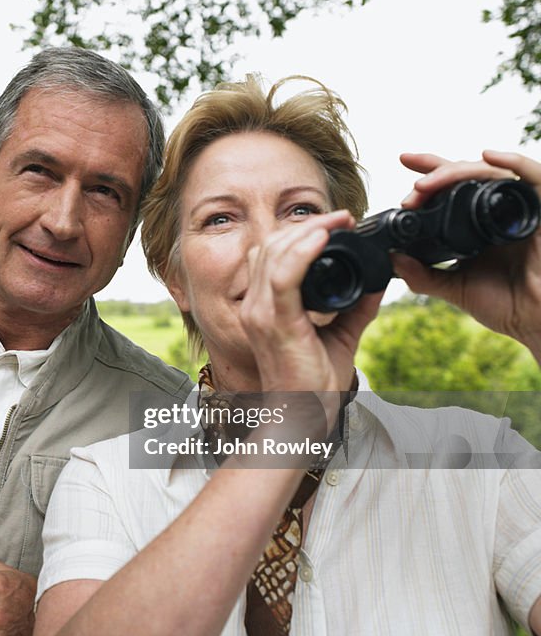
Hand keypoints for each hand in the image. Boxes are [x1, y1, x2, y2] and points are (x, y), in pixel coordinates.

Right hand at [240, 210, 383, 393]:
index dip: (299, 232)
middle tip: (341, 217)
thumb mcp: (340, 336)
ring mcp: (260, 314)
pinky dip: (303, 252)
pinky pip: (283, 277)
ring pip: (274, 254)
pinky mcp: (275, 323)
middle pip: (270, 246)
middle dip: (305, 224)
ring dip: (306, 231)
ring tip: (336, 222)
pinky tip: (323, 238)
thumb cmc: (313, 384)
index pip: (271, 254)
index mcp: (265, 306)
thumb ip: (356, 307)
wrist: (301, 418)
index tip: (335, 222)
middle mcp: (255, 306)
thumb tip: (380, 278)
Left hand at [395, 151, 540, 359]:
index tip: (403, 160)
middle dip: (435, 174)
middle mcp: (499, 210)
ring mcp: (521, 208)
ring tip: (428, 182)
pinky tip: (488, 156)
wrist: (535, 322)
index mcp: (477, 222)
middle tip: (412, 191)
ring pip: (490, 171)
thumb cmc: (506, 305)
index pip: (453, 185)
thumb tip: (393, 259)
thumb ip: (424, 276)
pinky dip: (513, 161)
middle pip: (468, 173)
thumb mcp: (455, 288)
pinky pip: (534, 177)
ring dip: (457, 171)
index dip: (430, 170)